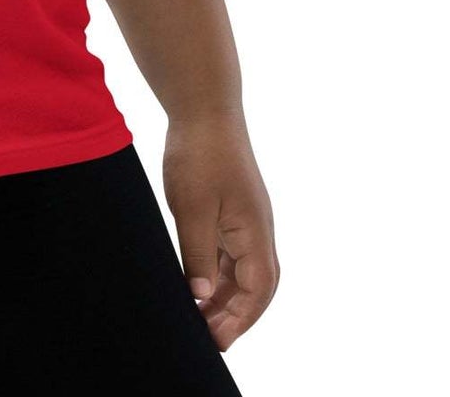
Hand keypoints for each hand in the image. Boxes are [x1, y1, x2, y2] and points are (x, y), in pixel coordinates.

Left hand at [161, 110, 279, 351]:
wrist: (204, 108)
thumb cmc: (199, 154)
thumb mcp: (191, 208)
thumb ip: (197, 254)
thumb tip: (200, 296)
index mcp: (254, 231)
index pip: (257, 290)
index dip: (240, 319)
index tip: (217, 341)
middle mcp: (256, 229)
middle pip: (256, 286)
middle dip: (236, 315)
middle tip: (207, 337)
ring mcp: (245, 219)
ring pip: (241, 270)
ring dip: (224, 296)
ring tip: (197, 317)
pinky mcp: (231, 209)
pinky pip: (229, 252)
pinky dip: (216, 272)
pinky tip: (195, 282)